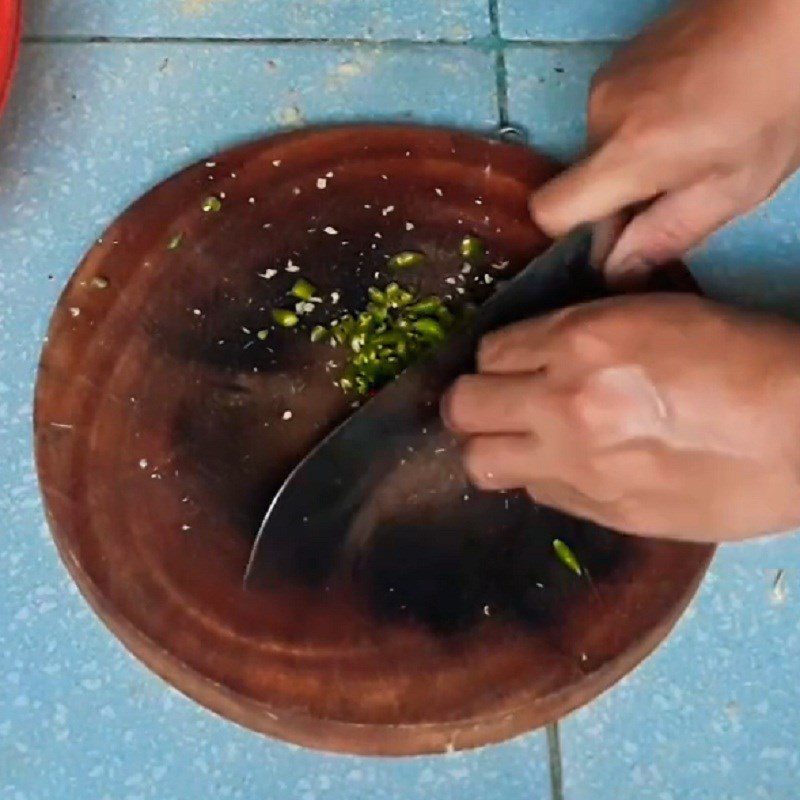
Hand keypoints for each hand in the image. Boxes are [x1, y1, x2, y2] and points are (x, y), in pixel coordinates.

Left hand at [442, 294, 799, 541]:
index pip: (489, 351)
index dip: (494, 360)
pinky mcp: (601, 511)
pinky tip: (568, 468)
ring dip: (491, 447)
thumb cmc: (743, 358)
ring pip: (481, 462)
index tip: (508, 367)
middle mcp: (563, 402)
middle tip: (495, 404)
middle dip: (471, 402)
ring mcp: (577, 463)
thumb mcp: (654, 315)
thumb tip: (533, 354)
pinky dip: (539, 478)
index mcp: (580, 341)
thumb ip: (580, 332)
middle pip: (464, 407)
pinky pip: (536, 495)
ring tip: (521, 440)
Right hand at [531, 0, 799, 278]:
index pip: (549, 212)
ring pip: (598, 152)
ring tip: (689, 144)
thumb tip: (616, 273)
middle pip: (579, 184)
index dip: (570, 237)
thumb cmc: (777, 100)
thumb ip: (665, 237)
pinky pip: (610, 119)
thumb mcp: (735, 189)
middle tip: (677, 191)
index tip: (614, 241)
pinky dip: (637, 129)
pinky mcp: (617, 62)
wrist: (790, 6)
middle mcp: (600, 116)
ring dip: (630, 163)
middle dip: (617, 200)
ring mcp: (605, 82)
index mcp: (626, 153)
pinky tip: (683, 115)